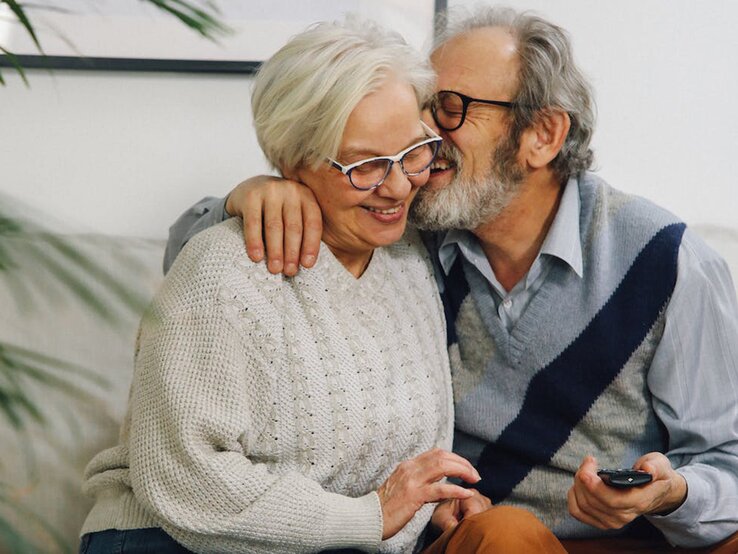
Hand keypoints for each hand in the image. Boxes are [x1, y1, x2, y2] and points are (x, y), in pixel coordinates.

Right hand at [225, 175, 321, 275]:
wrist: (251, 190)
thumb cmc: (279, 210)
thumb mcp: (296, 214)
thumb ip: (305, 231)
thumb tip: (309, 265)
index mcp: (307, 196)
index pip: (312, 223)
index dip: (311, 245)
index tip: (307, 265)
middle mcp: (291, 190)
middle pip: (293, 227)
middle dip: (292, 252)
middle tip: (290, 272)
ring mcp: (270, 190)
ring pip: (274, 226)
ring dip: (275, 251)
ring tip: (275, 269)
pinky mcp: (250, 195)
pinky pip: (253, 223)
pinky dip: (255, 241)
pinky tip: (256, 257)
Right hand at [377, 448, 480, 539]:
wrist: (368, 518)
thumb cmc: (386, 507)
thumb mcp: (402, 487)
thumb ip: (418, 480)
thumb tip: (436, 481)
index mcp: (408, 465)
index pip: (436, 453)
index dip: (455, 458)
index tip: (466, 468)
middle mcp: (410, 468)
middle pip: (442, 456)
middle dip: (463, 463)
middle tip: (475, 474)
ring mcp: (411, 481)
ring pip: (443, 467)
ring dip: (463, 471)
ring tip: (474, 480)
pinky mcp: (413, 496)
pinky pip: (440, 490)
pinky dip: (456, 490)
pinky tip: (466, 494)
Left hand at [568, 454, 687, 529]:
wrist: (656, 492)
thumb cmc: (656, 476)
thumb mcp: (660, 465)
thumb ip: (655, 466)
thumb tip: (647, 469)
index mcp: (640, 502)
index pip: (613, 501)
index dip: (595, 486)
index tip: (588, 467)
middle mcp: (625, 516)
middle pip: (593, 501)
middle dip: (584, 477)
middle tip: (589, 461)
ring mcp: (612, 521)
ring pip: (583, 506)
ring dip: (578, 484)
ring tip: (586, 469)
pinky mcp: (601, 521)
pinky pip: (578, 512)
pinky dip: (573, 496)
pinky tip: (578, 484)